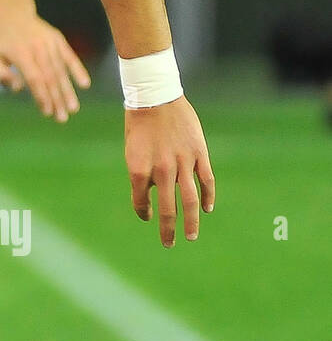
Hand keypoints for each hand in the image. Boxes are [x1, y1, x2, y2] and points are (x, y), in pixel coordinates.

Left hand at [0, 12, 90, 121]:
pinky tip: (85, 84)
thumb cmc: (1, 40)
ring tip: (73, 108)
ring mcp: (50, 43)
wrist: (12, 13)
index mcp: (21, 54)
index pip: (34, 79)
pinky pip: (70, 57)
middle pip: (50, 78)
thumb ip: (1, 75)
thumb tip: (18, 88)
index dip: (42, 96)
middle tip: (62, 118)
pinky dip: (78, 70)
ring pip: (61, 70)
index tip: (47, 112)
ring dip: (68, 91)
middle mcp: (38, 49)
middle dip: (57, 100)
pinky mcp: (58, 40)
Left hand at [124, 95, 215, 246]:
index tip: (147, 217)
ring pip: (190, 200)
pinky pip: (206, 181)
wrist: (154, 97)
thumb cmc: (139, 125)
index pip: (140, 201)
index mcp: (139, 169)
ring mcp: (182, 162)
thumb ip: (142, 173)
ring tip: (190, 236)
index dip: (143, 212)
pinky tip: (207, 209)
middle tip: (169, 244)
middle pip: (167, 208)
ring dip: (191, 221)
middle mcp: (161, 169)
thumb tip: (153, 194)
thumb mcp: (132, 151)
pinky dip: (208, 196)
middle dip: (167, 229)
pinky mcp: (199, 153)